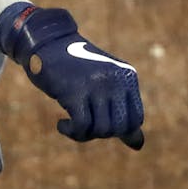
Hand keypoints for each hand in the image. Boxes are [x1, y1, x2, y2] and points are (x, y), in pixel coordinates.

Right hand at [0, 6, 144, 149]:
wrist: (49, 43)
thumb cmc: (78, 69)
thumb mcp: (105, 86)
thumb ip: (122, 113)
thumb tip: (139, 145)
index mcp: (128, 76)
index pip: (136, 119)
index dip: (119, 130)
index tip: (100, 122)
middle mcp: (116, 80)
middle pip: (119, 128)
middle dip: (103, 134)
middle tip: (86, 124)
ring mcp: (97, 85)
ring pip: (101, 130)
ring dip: (84, 135)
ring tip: (72, 124)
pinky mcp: (75, 92)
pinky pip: (81, 127)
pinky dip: (71, 132)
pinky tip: (61, 124)